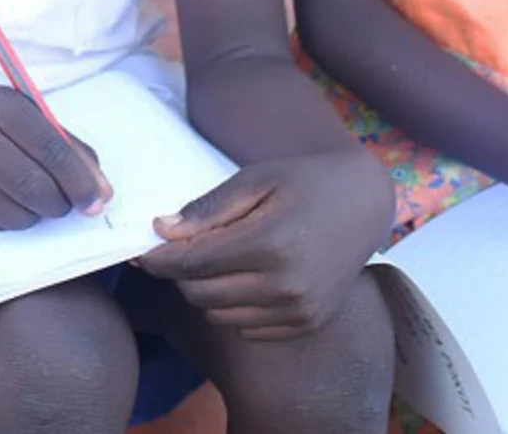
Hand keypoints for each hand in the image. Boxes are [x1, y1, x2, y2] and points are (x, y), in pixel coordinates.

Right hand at [0, 85, 111, 230]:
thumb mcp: (27, 113)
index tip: (98, 200)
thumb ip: (67, 147)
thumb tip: (100, 192)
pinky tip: (4, 198)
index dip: (81, 181)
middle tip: (65, 202)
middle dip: (61, 203)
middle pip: (35, 188)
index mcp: (1, 107)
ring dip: (36, 214)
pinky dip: (11, 218)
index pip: (53, 150)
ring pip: (16, 216)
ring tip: (32, 196)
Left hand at [135, 148, 391, 339]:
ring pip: (218, 315)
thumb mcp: (255, 179)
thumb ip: (208, 209)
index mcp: (271, 243)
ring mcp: (299, 310)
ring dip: (205, 291)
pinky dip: (232, 308)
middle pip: (199, 294)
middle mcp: (286, 285)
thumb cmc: (305, 182)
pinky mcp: (307, 323)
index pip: (192, 264)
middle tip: (181, 250)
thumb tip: (161, 230)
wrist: (364, 202)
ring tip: (216, 260)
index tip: (142, 252)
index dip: (158, 260)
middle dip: (179, 274)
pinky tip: (243, 278)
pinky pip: (246, 328)